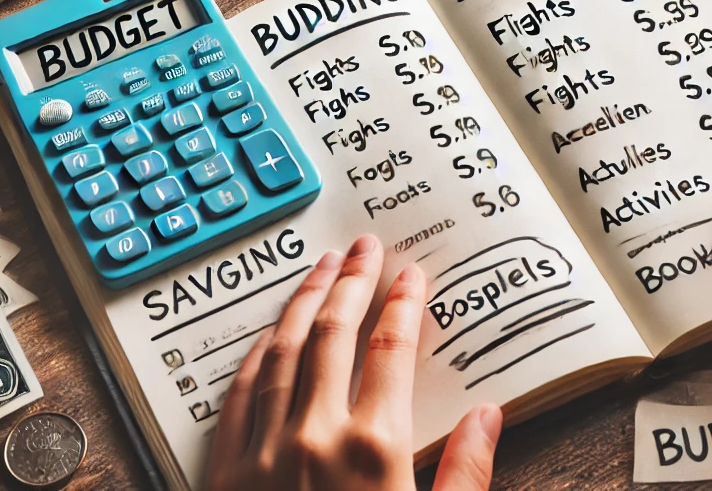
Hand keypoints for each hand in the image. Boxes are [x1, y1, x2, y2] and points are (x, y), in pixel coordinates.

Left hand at [206, 234, 502, 490]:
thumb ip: (463, 478)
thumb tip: (487, 418)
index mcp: (373, 451)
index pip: (391, 348)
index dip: (403, 302)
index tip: (411, 272)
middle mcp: (312, 438)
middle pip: (334, 334)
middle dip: (351, 280)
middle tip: (363, 244)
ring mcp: (261, 454)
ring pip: (281, 353)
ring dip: (303, 303)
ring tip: (319, 268)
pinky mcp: (223, 475)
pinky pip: (238, 394)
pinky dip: (257, 354)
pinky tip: (269, 337)